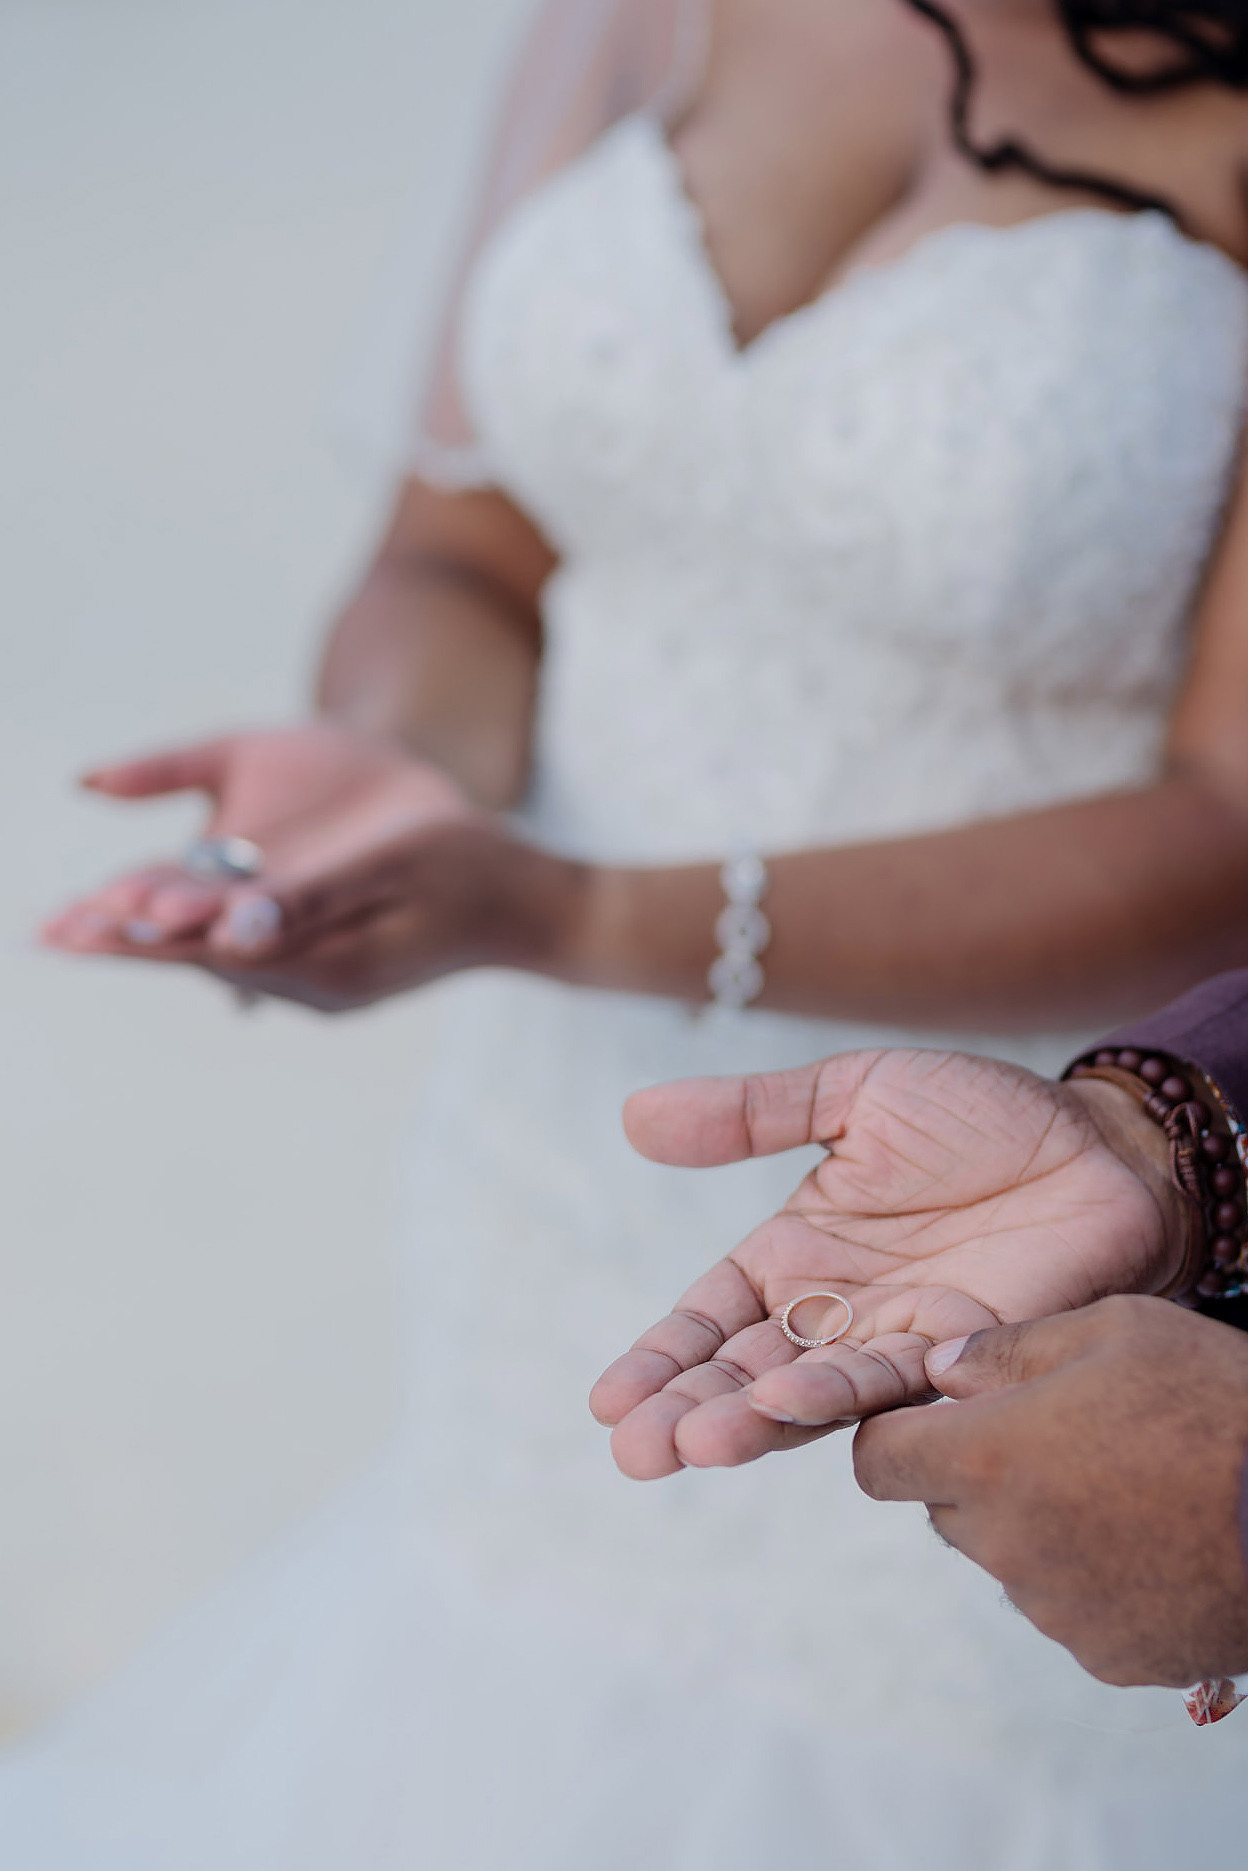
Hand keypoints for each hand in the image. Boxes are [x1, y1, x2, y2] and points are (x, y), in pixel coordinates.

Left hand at [41, 723, 585, 1008]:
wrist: (531, 907)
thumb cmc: (471, 866)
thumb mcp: (393, 863)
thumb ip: (309, 899)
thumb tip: (228, 928)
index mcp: (327, 966)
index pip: (211, 950)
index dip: (140, 935)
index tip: (74, 927)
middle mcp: (315, 987)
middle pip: (203, 962)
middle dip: (128, 943)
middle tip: (49, 932)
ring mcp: (324, 986)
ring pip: (221, 961)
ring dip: (156, 943)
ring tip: (86, 928)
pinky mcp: (330, 972)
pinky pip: (250, 957)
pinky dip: (201, 940)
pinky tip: (165, 928)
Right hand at [591, 1049, 1185, 1477]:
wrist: (1100, 1140)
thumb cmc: (981, 1115)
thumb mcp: (852, 1093)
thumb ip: (750, 1114)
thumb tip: (633, 1115)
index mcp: (796, 1254)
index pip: (709, 1320)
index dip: (660, 1361)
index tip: (606, 1403)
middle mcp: (834, 1311)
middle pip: (742, 1374)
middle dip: (686, 1414)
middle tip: (635, 1453)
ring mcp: (894, 1338)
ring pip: (806, 1393)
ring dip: (748, 1420)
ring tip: (694, 1444)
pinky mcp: (960, 1351)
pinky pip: (888, 1381)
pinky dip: (832, 1396)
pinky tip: (782, 1405)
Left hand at [854, 1297, 1247, 1686]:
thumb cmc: (1216, 1401)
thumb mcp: (1114, 1330)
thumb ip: (1007, 1348)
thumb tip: (940, 1369)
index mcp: (987, 1460)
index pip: (879, 1462)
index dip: (898, 1434)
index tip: (936, 1417)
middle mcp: (1004, 1545)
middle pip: (946, 1509)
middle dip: (978, 1473)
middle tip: (1059, 1435)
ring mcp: (1056, 1611)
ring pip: (1010, 1557)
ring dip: (1038, 1524)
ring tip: (1125, 1483)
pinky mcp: (1109, 1657)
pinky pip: (1070, 1608)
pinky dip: (1092, 1576)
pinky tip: (1154, 1537)